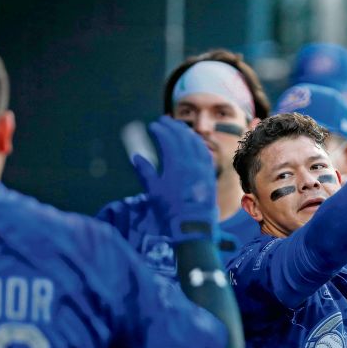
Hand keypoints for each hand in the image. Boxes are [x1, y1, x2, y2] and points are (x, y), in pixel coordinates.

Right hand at [132, 115, 217, 241]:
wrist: (193, 227)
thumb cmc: (171, 211)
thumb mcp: (154, 192)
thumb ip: (146, 172)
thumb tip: (136, 157)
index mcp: (176, 165)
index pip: (169, 140)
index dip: (161, 130)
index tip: (153, 125)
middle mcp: (192, 163)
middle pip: (183, 138)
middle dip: (173, 127)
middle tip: (165, 120)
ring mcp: (203, 169)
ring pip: (196, 144)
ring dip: (187, 133)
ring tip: (178, 127)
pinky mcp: (209, 176)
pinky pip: (205, 154)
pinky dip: (198, 145)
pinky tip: (194, 143)